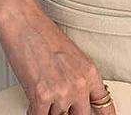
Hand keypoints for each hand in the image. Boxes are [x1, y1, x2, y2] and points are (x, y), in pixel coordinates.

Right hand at [0, 0, 117, 114]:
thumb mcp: (71, 56)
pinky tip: (33, 101)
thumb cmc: (43, 35)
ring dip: (48, 109)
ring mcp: (61, 92)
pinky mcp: (41, 96)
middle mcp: (78, 84)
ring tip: (42, 91)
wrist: (25, 24)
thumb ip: (77, 78)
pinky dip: (34, 111)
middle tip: (60, 101)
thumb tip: (76, 96)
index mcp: (89, 71)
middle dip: (70, 112)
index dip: (105, 114)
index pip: (103, 102)